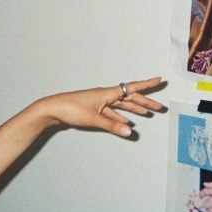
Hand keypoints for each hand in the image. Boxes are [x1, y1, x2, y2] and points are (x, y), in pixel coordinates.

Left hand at [33, 76, 165, 137]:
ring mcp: (100, 102)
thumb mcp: (93, 119)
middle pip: (130, 98)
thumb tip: (130, 131)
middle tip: (159, 107)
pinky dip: (121, 117)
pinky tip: (126, 122)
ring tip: (147, 113)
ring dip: (135, 109)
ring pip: (122, 105)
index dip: (146, 85)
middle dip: (145, 102)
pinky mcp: (94, 109)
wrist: (52, 109)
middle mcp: (105, 95)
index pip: (132, 88)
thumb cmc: (70, 109)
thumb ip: (112, 126)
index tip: (159, 80)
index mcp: (107, 93)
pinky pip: (113, 112)